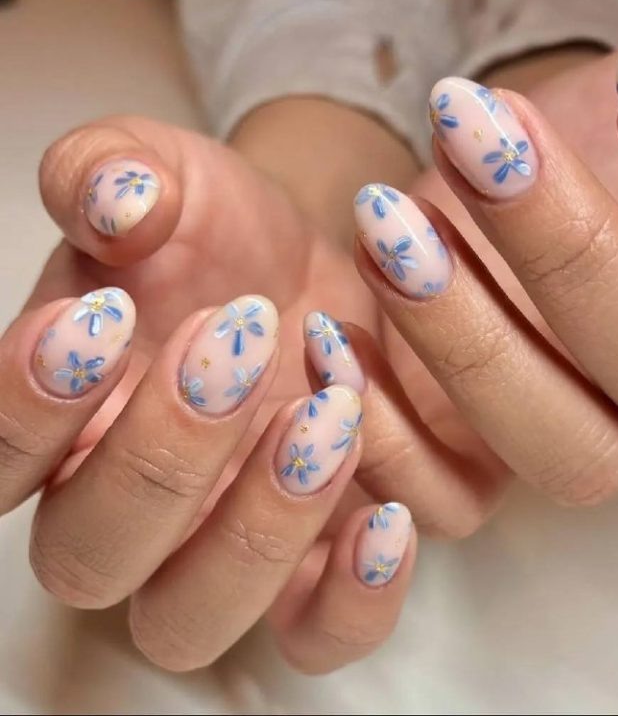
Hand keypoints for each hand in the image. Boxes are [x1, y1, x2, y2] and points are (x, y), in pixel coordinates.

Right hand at [0, 117, 419, 672]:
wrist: (314, 269)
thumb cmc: (228, 235)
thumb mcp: (173, 178)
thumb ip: (115, 173)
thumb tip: (113, 200)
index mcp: (68, 424)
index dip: (27, 404)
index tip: (105, 314)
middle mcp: (133, 510)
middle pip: (90, 558)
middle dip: (158, 457)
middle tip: (234, 341)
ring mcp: (225, 551)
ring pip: (191, 617)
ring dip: (257, 527)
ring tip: (328, 412)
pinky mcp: (319, 566)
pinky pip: (320, 638)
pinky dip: (353, 602)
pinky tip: (387, 518)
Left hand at [354, 12, 617, 506]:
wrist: (503, 171)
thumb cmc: (603, 126)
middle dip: (572, 253)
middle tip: (480, 141)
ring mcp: (576, 439)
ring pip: (561, 449)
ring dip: (466, 342)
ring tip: (388, 225)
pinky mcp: (475, 469)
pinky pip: (448, 501)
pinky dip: (386, 435)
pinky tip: (333, 331)